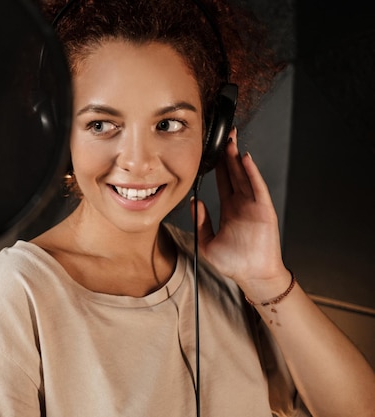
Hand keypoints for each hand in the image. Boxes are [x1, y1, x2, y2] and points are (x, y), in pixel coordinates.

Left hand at [191, 128, 288, 290]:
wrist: (252, 275)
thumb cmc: (233, 263)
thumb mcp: (207, 242)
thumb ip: (200, 221)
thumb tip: (195, 202)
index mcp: (229, 209)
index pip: (222, 181)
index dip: (217, 165)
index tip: (211, 151)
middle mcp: (242, 204)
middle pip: (234, 172)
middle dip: (227, 154)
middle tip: (223, 135)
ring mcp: (253, 205)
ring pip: (244, 175)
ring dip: (238, 158)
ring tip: (230, 141)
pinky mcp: (263, 210)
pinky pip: (257, 187)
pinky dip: (251, 172)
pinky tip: (245, 159)